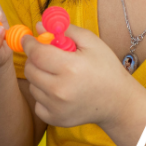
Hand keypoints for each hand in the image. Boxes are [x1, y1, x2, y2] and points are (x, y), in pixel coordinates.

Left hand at [22, 22, 136, 130]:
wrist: (117, 101)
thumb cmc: (105, 68)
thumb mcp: (91, 42)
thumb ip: (65, 30)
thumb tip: (39, 26)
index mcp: (70, 68)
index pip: (36, 53)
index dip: (28, 43)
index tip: (27, 39)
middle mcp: (60, 90)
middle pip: (30, 69)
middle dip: (34, 59)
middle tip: (45, 56)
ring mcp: (57, 107)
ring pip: (32, 85)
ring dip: (40, 77)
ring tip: (59, 75)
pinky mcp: (55, 119)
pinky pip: (37, 102)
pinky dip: (44, 94)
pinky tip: (60, 91)